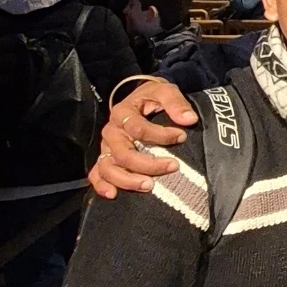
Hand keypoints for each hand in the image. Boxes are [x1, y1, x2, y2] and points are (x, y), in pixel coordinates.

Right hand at [90, 81, 196, 198]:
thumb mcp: (164, 91)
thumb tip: (189, 119)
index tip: (182, 137)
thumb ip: (176, 103)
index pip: (138, 128)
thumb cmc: (152, 97)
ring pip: (108, 168)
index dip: (161, 135)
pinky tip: (113, 194)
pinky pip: (97, 174)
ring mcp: (106, 147)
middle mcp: (111, 132)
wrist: (140, 99)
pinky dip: (102, 185)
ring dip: (128, 180)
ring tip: (149, 186)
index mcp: (123, 113)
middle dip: (149, 164)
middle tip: (172, 166)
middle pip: (123, 153)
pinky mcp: (105, 158)